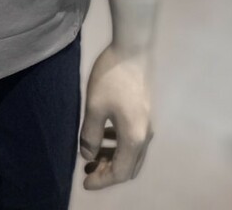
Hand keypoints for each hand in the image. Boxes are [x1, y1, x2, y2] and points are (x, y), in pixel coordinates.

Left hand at [79, 41, 154, 189]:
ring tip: (92, 154)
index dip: (102, 181)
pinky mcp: (145, 112)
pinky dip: (118, 143)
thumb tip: (88, 156)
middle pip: (129, 166)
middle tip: (88, 170)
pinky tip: (104, 133)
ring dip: (113, 157)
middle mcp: (145, 136)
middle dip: (108, 172)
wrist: (133, 49)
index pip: (120, 172)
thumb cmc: (111, 78)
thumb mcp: (94, 107)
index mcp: (134, 139)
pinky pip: (133, 138)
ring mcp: (147, 124)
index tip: (84, 183)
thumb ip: (91, 135)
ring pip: (131, 152)